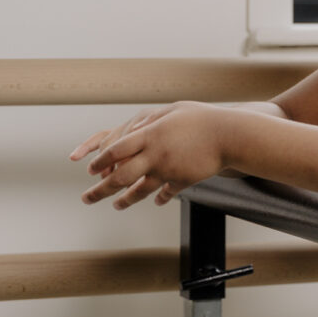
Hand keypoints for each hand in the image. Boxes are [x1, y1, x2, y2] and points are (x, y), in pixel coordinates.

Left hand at [73, 101, 229, 208]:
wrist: (231, 135)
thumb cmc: (202, 118)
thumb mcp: (171, 111)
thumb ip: (149, 121)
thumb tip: (132, 130)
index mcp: (149, 135)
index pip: (114, 151)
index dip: (99, 162)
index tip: (91, 169)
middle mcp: (154, 155)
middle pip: (119, 177)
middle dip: (99, 191)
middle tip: (87, 199)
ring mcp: (168, 170)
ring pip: (139, 190)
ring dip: (125, 200)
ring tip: (116, 205)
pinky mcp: (183, 180)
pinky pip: (167, 192)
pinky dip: (160, 198)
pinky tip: (156, 202)